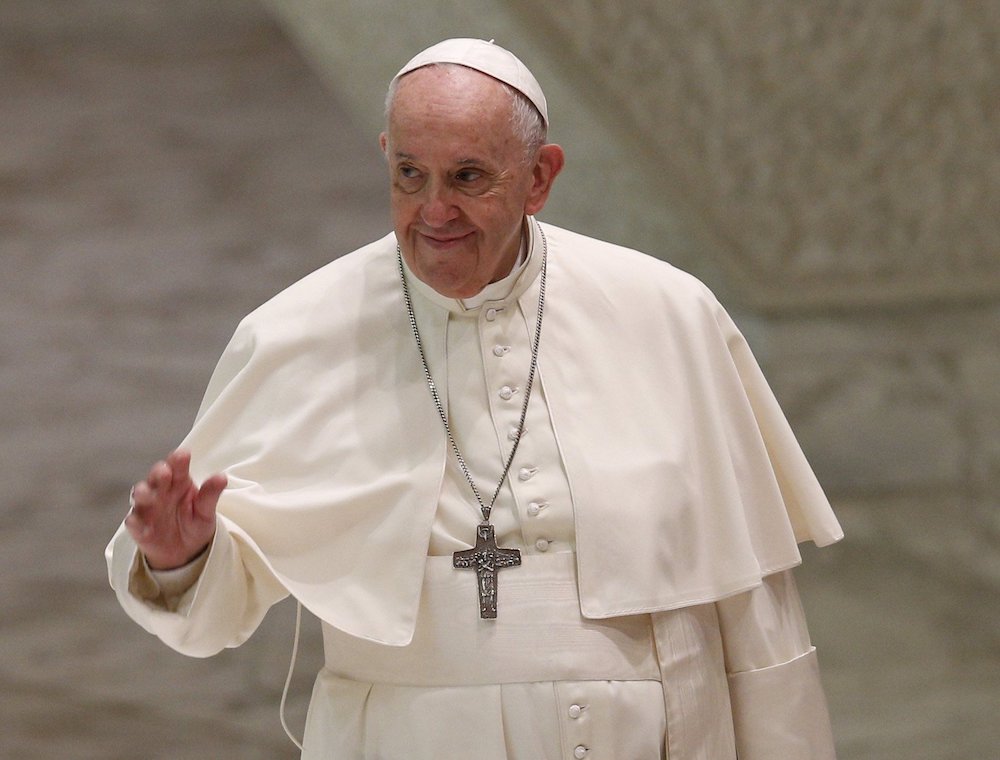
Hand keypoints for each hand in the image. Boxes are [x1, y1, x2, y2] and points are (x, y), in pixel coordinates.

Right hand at [125, 449, 225, 570]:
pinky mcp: (138, 525)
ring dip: (142, 493)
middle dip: (158, 473)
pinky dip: (136, 522)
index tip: (183, 454)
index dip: (178, 460)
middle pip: (156, 476)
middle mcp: (161, 490)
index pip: (177, 466)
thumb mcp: (206, 510)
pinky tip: (142, 526)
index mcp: (179, 482)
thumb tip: (222, 477)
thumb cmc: (194, 523)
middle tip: (164, 473)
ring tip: (146, 494)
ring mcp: (147, 507)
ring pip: (140, 495)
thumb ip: (210, 494)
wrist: (185, 551)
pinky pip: (133, 521)